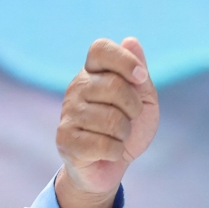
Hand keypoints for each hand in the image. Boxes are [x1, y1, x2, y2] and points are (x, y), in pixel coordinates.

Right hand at [54, 37, 158, 207]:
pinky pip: (104, 144)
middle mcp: (77, 88)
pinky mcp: (65, 139)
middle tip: (129, 119)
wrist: (111, 166)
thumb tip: (131, 41)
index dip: (125, 60)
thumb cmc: (128, 129)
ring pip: (111, 119)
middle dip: (133, 107)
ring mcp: (68, 113)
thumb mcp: (143, 101)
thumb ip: (139, 75)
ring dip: (124, 133)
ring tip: (117, 136)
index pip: (100, 49)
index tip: (141, 78)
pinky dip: (115, 151)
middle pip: (114, 85)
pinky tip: (107, 152)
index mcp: (94, 73)